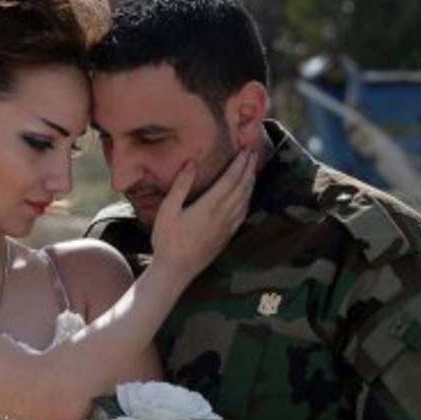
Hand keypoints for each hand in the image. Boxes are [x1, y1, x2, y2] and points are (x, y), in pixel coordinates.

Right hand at [150, 148, 257, 280]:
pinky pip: (243, 212)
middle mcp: (223, 214)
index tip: (244, 150)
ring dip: (251, 182)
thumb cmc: (167, 240)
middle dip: (248, 168)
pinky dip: (248, 199)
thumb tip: (191, 163)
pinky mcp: (228, 235)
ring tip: (253, 168)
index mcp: (209, 206)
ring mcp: (228, 226)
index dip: (239, 163)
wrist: (176, 270)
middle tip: (253, 152)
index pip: (230, 179)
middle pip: (242, 187)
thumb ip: (180, 186)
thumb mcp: (167, 211)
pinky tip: (247, 194)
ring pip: (245, 199)